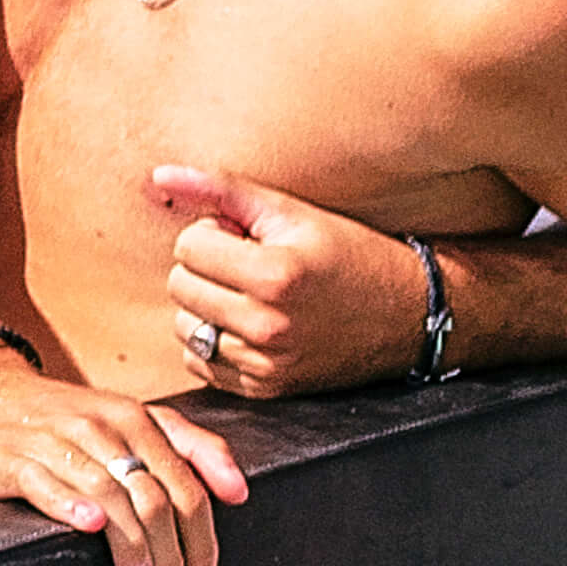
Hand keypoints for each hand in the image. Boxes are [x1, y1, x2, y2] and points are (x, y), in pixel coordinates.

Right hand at [0, 335, 240, 565]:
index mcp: (136, 419)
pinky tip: (92, 528)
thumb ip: (187, 447)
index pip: (187, 480)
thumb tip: (238, 491)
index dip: (203, 534)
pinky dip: (72, 505)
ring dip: (133, 547)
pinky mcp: (13, 460)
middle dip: (173, 552)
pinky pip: (47, 484)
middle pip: (155, 496)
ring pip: (110, 496)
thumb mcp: (128, 421)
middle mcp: (102, 427)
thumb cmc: (64, 419)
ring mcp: (57, 442)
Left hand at [145, 161, 426, 408]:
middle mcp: (266, 325)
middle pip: (180, 286)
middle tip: (246, 265)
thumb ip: (221, 191)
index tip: (245, 237)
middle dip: (205, 269)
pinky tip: (248, 325)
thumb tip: (160, 177)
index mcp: (273, 274)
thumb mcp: (291, 212)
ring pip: (185, 327)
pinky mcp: (266, 388)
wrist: (406, 314)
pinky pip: (201, 363)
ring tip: (247, 296)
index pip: (188, 246)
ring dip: (205, 307)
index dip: (213, 233)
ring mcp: (265, 363)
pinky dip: (214, 342)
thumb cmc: (349, 255)